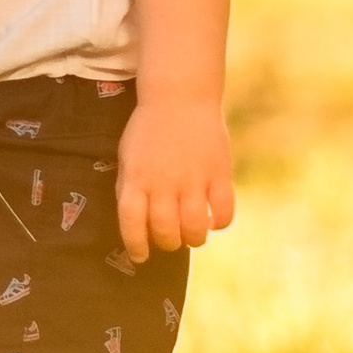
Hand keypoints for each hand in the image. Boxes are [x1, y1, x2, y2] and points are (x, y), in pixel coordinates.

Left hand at [115, 98, 234, 260]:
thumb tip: (136, 225)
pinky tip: (213, 219)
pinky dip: (220, 223)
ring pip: (195, 228)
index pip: (132, 223)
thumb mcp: (128, 156)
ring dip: (193, 239)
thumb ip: (130, 188)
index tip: (140, 256)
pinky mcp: (219, 173)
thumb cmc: (150, 129)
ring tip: (192, 234)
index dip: (135, 246)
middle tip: (171, 240)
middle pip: (166, 231)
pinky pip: (224, 212)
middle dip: (168, 243)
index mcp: (137, 177)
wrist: (179, 96)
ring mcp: (193, 178)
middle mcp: (164, 182)